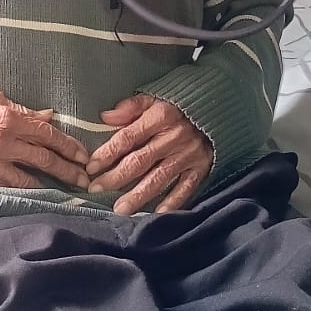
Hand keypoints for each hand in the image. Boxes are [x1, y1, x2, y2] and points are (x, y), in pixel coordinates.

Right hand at [0, 85, 89, 190]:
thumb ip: (22, 110)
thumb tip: (49, 116)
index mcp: (8, 117)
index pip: (47, 134)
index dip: (69, 146)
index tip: (83, 156)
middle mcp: (1, 141)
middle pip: (43, 159)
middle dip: (67, 170)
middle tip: (84, 179)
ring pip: (28, 178)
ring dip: (49, 185)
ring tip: (66, 190)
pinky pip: (6, 187)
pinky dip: (23, 190)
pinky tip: (36, 194)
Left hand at [86, 94, 212, 214]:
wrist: (219, 107)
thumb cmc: (180, 104)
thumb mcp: (155, 96)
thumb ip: (131, 107)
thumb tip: (105, 117)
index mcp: (160, 117)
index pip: (127, 138)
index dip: (108, 153)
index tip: (91, 167)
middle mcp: (173, 138)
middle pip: (139, 161)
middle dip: (116, 178)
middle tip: (96, 190)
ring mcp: (188, 155)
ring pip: (159, 178)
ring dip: (138, 195)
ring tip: (120, 208)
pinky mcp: (201, 167)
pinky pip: (186, 187)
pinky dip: (172, 202)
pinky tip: (157, 213)